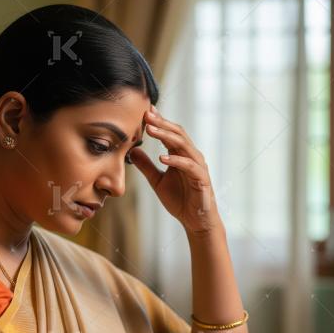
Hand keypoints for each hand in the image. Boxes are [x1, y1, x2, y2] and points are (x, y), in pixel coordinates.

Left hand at [129, 105, 221, 234]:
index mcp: (181, 154)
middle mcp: (191, 156)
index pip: (170, 133)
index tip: (145, 111)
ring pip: (183, 145)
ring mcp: (198, 166)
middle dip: (161, 123)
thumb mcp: (157, 181)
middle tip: (146, 115)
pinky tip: (162, 157)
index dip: (159, 121)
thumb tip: (132, 151)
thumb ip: (146, 166)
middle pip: (177, 133)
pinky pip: (189, 166)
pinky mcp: (201, 179)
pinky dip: (176, 160)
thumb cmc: (180, 199)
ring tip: (151, 130)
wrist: (195, 220)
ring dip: (166, 136)